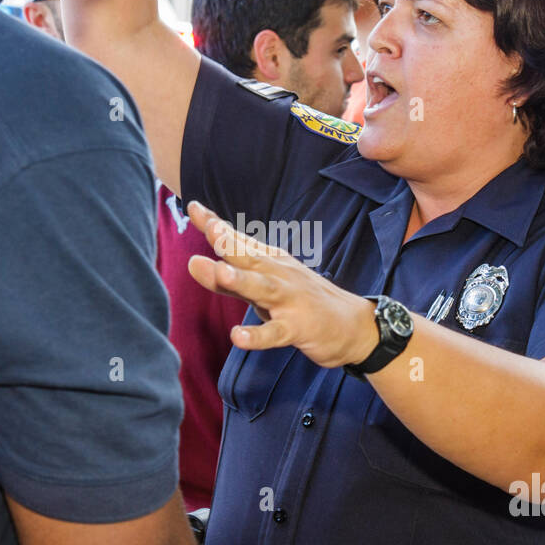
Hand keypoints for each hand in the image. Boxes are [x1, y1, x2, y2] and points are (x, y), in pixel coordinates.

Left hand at [184, 201, 377, 368]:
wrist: (353, 326)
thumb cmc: (299, 302)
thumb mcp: (261, 289)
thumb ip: (226, 280)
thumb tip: (193, 263)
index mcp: (270, 261)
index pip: (239, 240)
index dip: (214, 225)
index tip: (192, 208)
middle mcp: (279, 275)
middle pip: (251, 259)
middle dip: (231, 245)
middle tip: (212, 231)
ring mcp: (290, 301)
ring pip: (263, 289)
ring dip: (243, 281)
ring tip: (222, 274)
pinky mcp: (298, 328)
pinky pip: (276, 333)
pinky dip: (257, 336)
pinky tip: (238, 337)